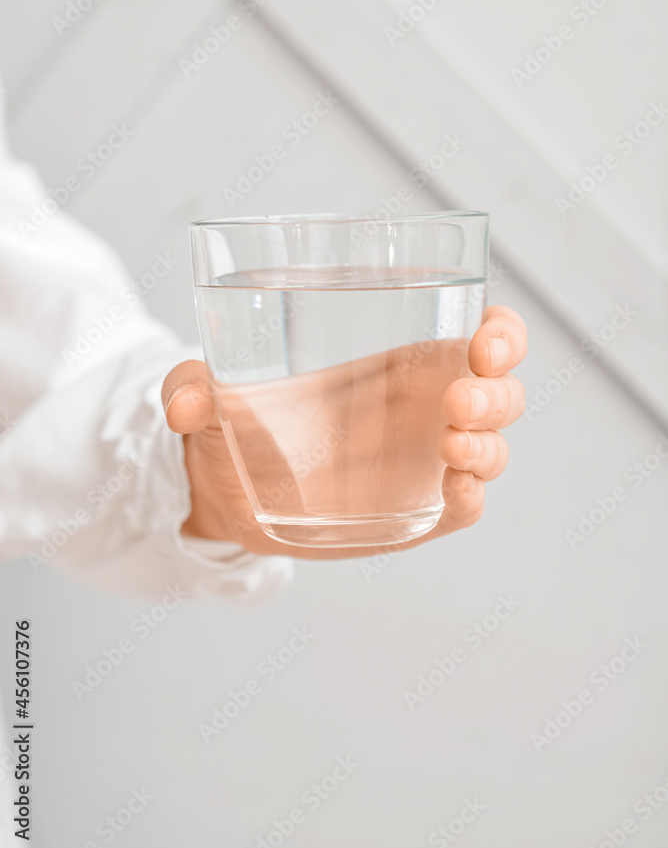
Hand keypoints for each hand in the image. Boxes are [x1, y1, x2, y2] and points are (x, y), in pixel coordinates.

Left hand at [161, 305, 525, 559]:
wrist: (230, 493)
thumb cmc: (238, 425)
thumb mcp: (211, 397)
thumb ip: (191, 387)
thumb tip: (181, 401)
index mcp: (402, 363)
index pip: (481, 335)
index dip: (502, 334)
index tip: (485, 338)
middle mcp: (426, 408)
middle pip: (500, 392)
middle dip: (496, 392)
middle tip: (456, 401)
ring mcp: (425, 463)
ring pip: (492, 447)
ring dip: (486, 444)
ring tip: (449, 445)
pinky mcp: (417, 512)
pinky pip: (466, 506)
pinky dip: (472, 496)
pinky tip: (455, 490)